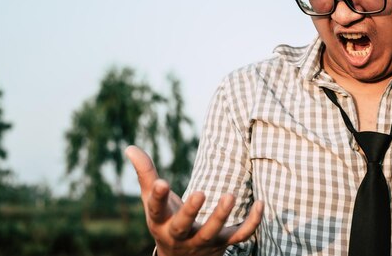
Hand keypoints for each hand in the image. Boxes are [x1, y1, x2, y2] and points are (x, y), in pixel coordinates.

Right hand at [125, 145, 263, 255]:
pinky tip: (261, 204)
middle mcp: (179, 234)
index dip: (157, 197)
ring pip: (212, 232)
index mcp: (160, 220)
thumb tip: (130, 147)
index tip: (161, 183)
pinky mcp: (223, 243)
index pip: (155, 209)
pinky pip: (239, 236)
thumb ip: (145, 174)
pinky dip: (252, 223)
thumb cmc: (166, 218)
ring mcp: (202, 241)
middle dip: (190, 212)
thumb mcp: (152, 199)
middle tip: (200, 193)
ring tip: (230, 195)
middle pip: (183, 226)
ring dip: (221, 216)